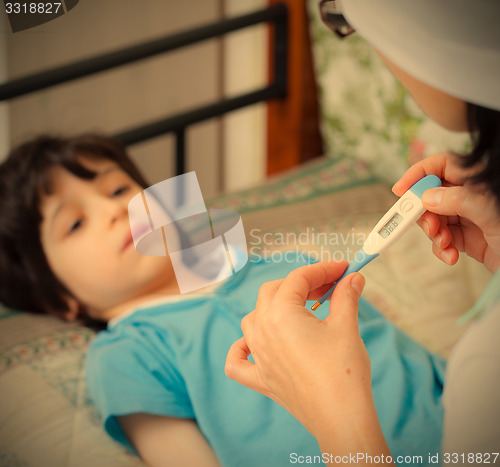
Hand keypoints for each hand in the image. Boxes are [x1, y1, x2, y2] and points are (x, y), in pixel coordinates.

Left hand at [225, 261, 374, 438]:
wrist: (340, 418)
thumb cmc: (343, 372)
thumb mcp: (346, 326)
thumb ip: (346, 296)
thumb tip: (353, 278)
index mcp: (281, 314)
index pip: (298, 278)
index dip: (323, 269)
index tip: (342, 269)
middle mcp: (262, 331)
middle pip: (273, 291)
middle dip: (301, 284)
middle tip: (330, 287)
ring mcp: (258, 356)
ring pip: (253, 319)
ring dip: (274, 307)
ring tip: (301, 309)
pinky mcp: (261, 379)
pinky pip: (238, 361)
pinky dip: (241, 349)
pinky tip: (251, 344)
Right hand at [393, 152, 499, 272]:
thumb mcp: (489, 212)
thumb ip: (457, 200)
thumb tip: (428, 197)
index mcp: (476, 181)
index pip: (441, 166)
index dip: (418, 174)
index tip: (400, 190)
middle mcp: (469, 197)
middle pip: (431, 196)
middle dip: (424, 213)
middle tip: (426, 225)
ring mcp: (466, 218)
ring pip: (434, 219)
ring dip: (433, 234)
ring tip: (444, 244)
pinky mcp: (465, 239)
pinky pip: (442, 239)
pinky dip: (441, 248)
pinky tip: (451, 255)